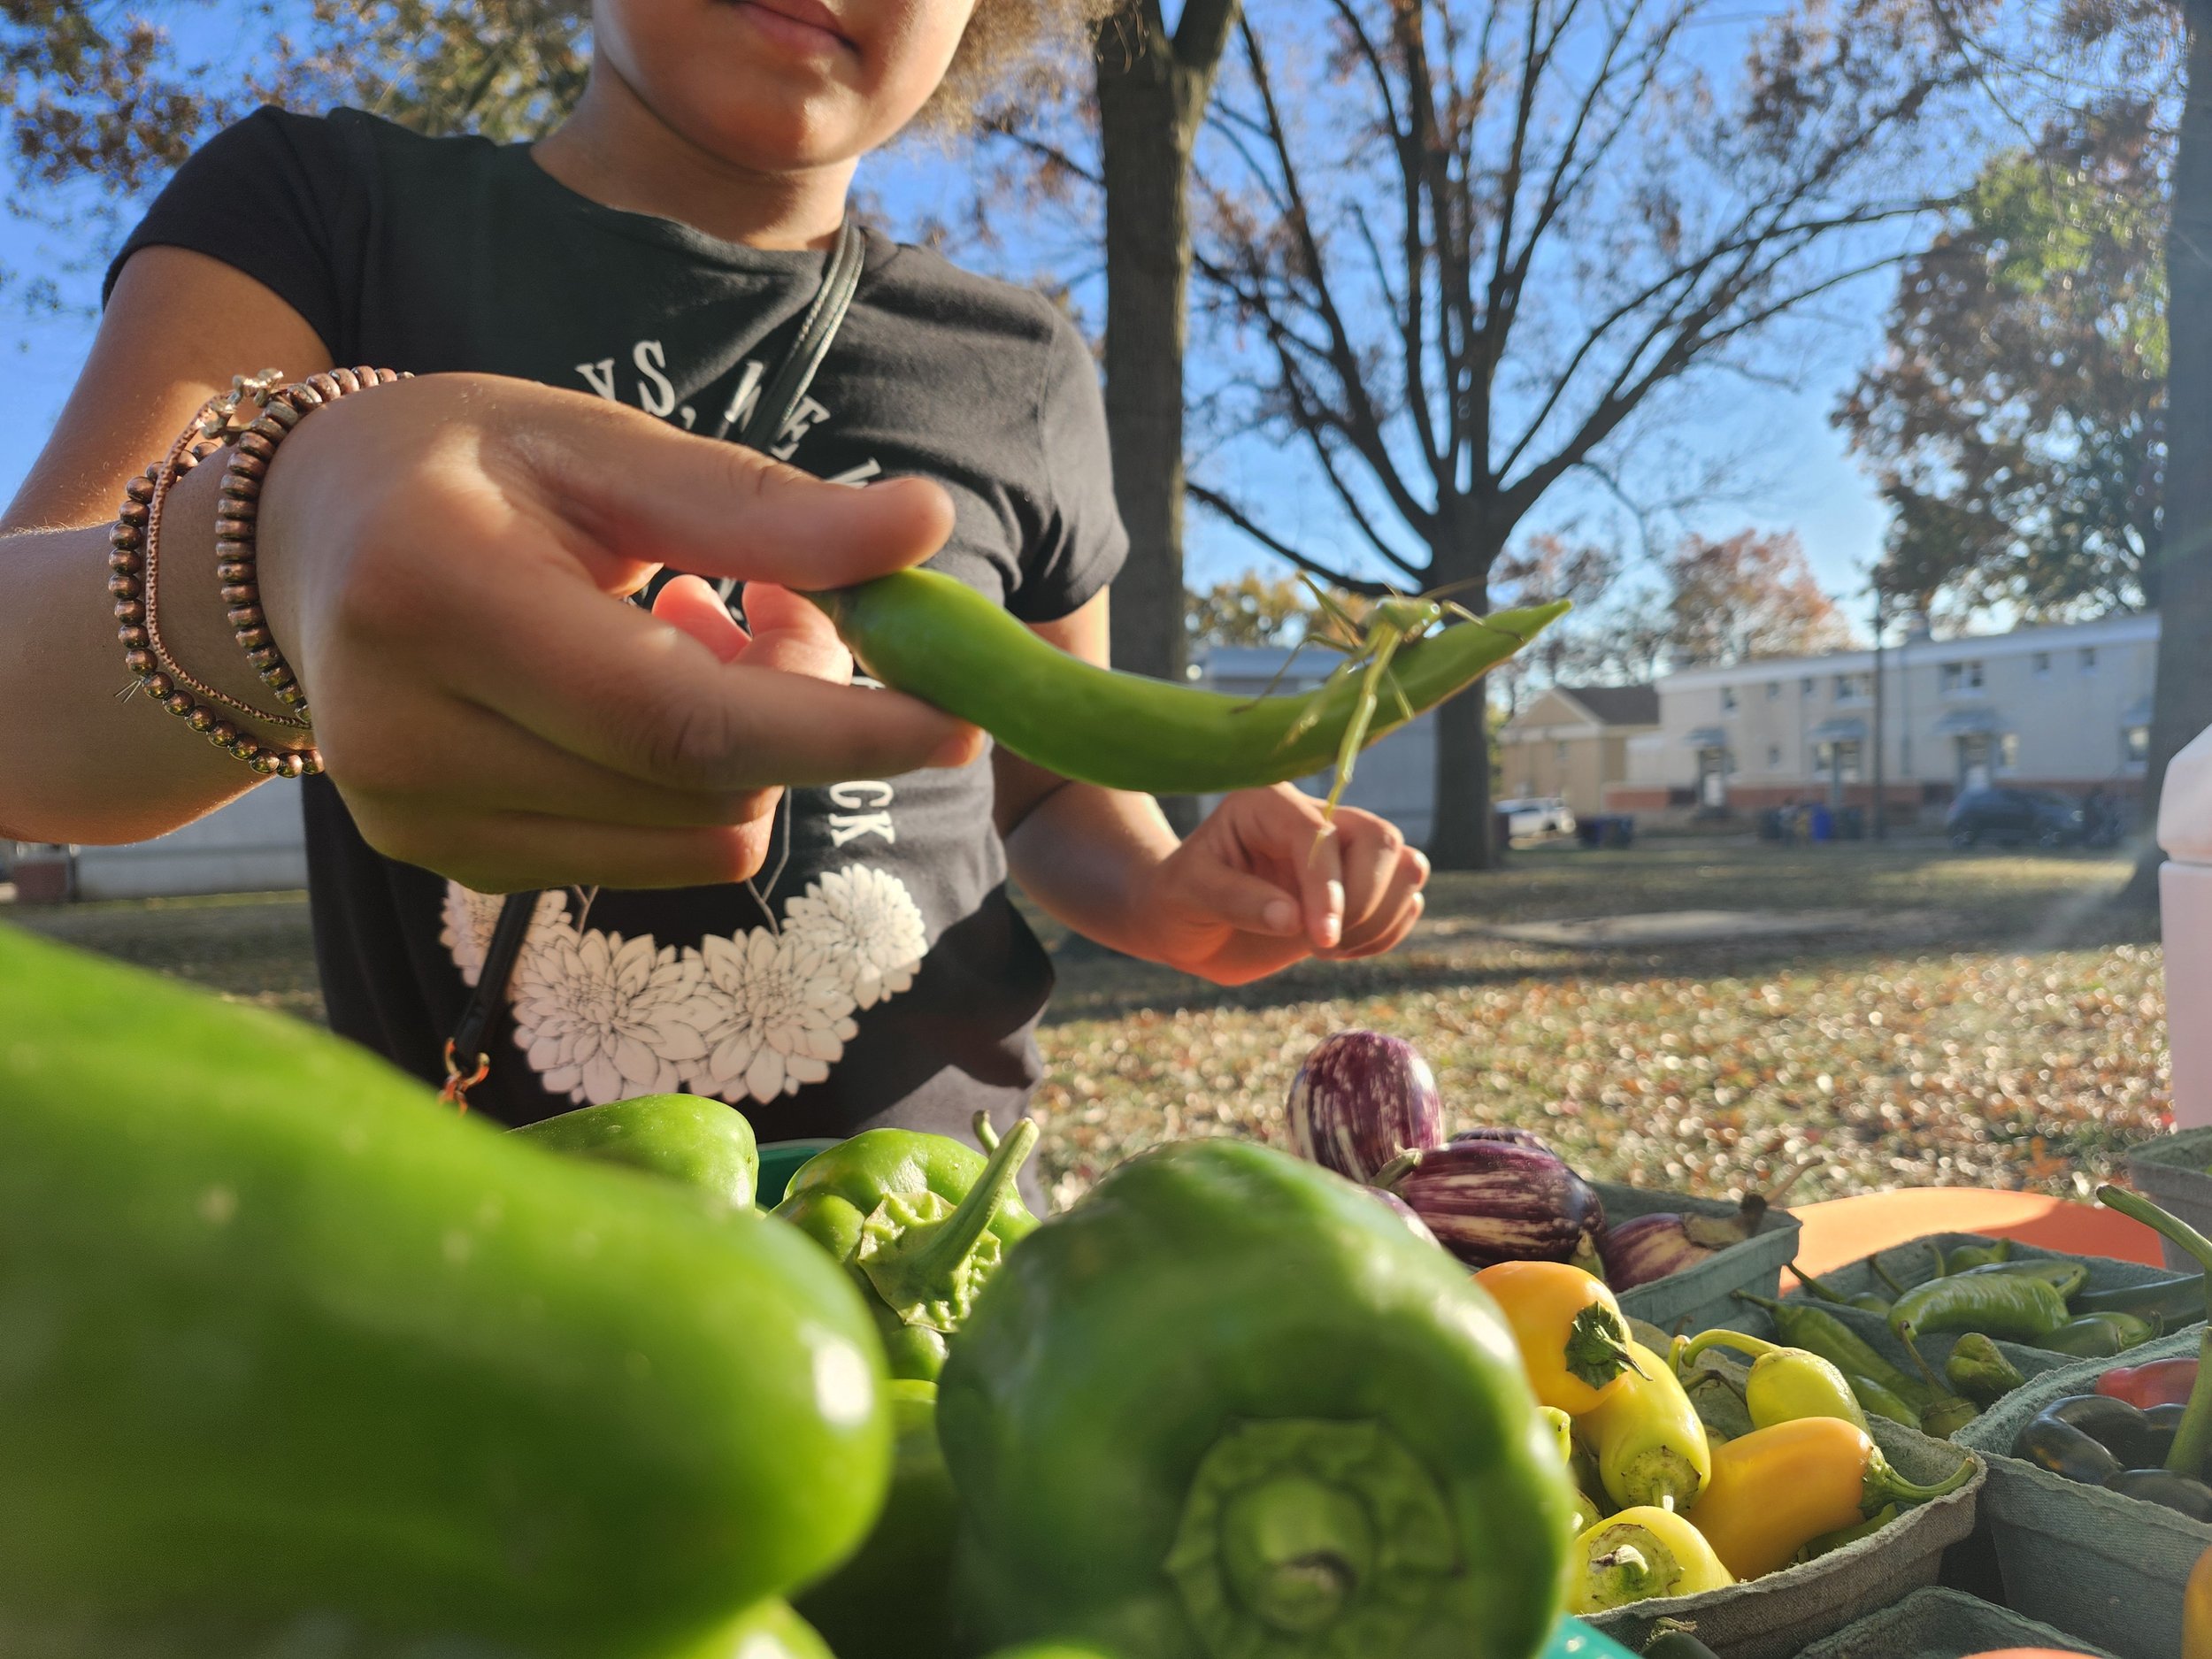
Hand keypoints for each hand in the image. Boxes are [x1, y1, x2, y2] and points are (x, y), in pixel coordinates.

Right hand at [250, 373, 982, 890]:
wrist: (300, 545)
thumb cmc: (464, 469)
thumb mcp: (604, 448)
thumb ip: (764, 505)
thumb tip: (926, 528)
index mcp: (435, 598)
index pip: (676, 719)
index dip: (836, 731)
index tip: (963, 718)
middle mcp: (403, 737)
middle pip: (698, 788)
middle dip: (811, 718)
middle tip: (814, 610)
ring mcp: (414, 820)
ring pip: (692, 839)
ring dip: (755, 755)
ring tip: (704, 632)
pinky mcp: (444, 864)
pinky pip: (650, 858)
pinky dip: (695, 789)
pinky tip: (647, 690)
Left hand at [1135, 785, 1428, 984]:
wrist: (1186, 924)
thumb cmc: (1178, 900)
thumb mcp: (1188, 894)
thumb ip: (1236, 900)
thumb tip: (1295, 918)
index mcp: (1270, 803)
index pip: (1322, 836)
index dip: (1330, 888)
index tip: (1320, 938)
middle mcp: (1316, 818)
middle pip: (1382, 840)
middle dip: (1365, 901)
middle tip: (1320, 944)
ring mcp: (1342, 852)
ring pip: (1407, 867)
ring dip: (1380, 919)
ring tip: (1328, 949)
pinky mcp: (1358, 886)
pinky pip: (1405, 901)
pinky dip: (1385, 933)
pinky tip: (1341, 951)